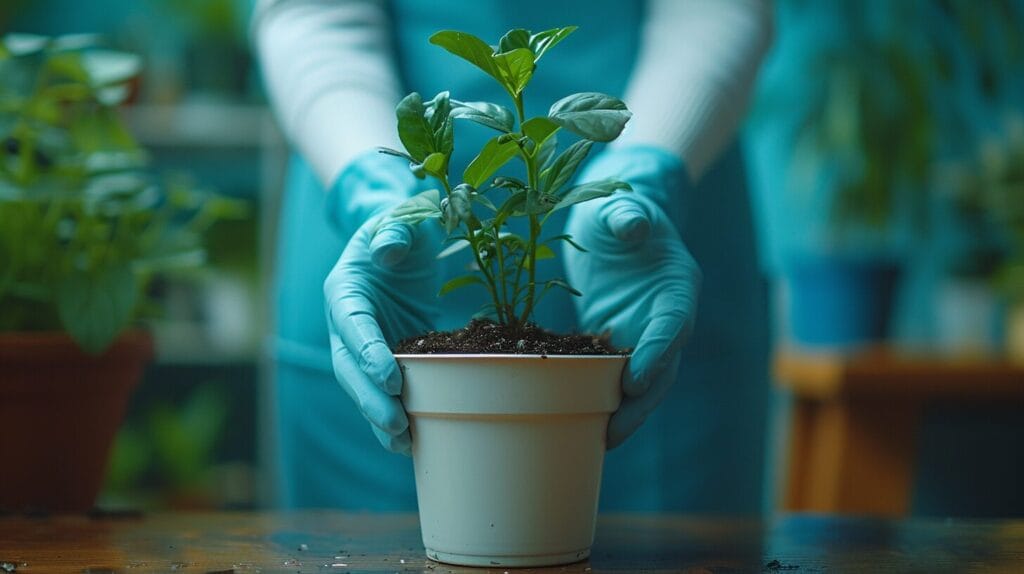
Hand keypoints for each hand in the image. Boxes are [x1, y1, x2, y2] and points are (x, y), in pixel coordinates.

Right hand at [323, 153, 438, 454]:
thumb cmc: (403, 226)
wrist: (404, 239)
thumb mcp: (401, 219)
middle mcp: (346, 323)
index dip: (367, 352)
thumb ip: (394, 232)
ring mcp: (362, 344)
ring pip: (362, 387)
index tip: (391, 377)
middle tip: (396, 424)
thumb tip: (387, 253)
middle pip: (349, 367)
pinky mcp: (383, 357)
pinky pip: (382, 390)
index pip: (351, 325)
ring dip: (378, 417)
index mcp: (344, 289)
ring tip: (404, 444)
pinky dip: (392, 415)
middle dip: (370, 398)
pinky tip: (413, 442)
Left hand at [564, 147, 700, 448]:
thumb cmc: (618, 209)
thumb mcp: (618, 206)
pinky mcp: (620, 340)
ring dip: (624, 411)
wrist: (613, 221)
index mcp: (677, 287)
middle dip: (641, 403)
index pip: (672, 327)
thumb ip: (627, 216)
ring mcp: (644, 333)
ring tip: (599, 441)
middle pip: (662, 368)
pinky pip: (615, 375)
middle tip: (614, 432)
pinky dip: (603, 398)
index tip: (634, 381)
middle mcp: (667, 317)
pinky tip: (582, 421)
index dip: (656, 354)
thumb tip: (634, 226)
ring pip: (642, 382)